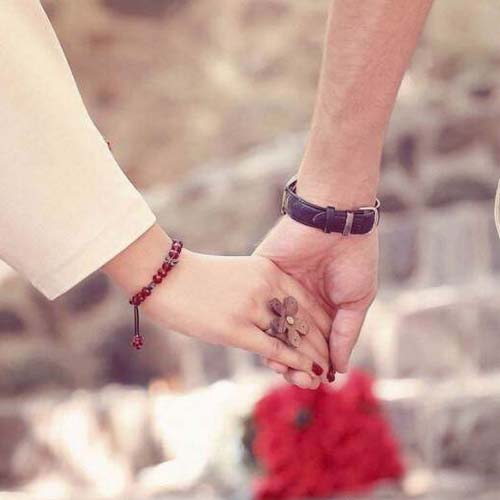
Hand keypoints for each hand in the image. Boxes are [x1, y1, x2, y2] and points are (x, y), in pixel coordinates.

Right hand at [140, 250, 331, 386]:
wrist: (163, 276)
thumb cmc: (196, 278)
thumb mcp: (237, 276)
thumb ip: (260, 290)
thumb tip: (276, 313)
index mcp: (267, 270)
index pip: (305, 299)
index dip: (321, 321)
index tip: (332, 337)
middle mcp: (264, 286)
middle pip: (304, 319)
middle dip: (320, 343)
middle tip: (333, 361)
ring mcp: (250, 307)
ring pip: (293, 337)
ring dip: (311, 357)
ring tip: (324, 373)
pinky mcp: (234, 328)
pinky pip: (274, 349)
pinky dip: (294, 363)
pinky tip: (307, 373)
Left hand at [255, 215, 377, 380]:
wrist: (336, 220)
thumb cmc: (354, 259)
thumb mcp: (357, 301)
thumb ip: (345, 335)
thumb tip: (338, 370)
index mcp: (323, 306)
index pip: (315, 341)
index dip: (317, 362)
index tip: (318, 382)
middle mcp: (299, 300)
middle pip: (292, 338)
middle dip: (295, 361)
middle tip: (298, 380)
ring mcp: (279, 288)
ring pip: (272, 326)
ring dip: (276, 349)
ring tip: (281, 367)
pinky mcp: (262, 274)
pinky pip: (259, 305)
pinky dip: (262, 325)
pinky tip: (266, 344)